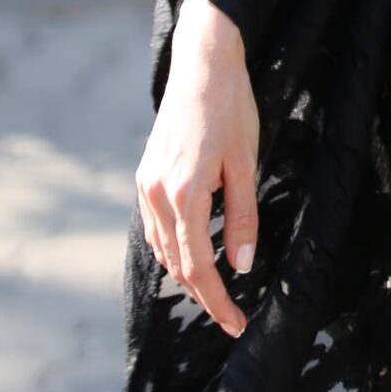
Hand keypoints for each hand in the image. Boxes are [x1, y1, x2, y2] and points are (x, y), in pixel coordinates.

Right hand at [135, 0, 258, 337]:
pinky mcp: (144, 176)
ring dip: (187, 273)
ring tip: (216, 293)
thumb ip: (242, 219)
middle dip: (203, 294)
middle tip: (231, 317)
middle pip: (176, 264)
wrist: (201, 66)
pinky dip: (173, 248)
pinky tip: (193, 255)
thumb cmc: (231, 110)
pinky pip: (155, 227)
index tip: (235, 326)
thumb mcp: (246, 165)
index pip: (198, 267)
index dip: (217, 302)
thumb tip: (241, 268)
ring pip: (162, 248)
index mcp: (183, 194)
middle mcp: (155, 194)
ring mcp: (145, 185)